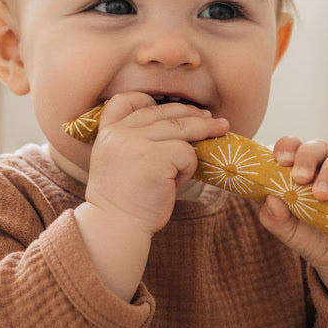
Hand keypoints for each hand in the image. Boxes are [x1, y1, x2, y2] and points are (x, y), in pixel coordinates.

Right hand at [74, 93, 227, 301]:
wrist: (116, 226)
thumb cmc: (125, 200)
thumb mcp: (119, 162)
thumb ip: (136, 142)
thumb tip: (184, 124)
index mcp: (107, 132)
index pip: (125, 100)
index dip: (148, 100)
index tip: (168, 109)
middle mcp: (119, 133)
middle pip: (163, 112)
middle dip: (191, 114)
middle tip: (212, 120)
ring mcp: (136, 143)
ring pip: (181, 126)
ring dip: (204, 129)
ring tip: (221, 130)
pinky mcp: (155, 157)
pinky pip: (186, 152)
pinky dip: (189, 167)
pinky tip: (178, 182)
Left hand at [259, 136, 327, 324]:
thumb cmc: (313, 239)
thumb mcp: (290, 234)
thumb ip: (275, 219)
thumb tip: (270, 200)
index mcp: (300, 171)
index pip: (291, 147)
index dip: (284, 147)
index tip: (278, 160)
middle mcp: (324, 167)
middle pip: (316, 147)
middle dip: (305, 157)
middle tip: (299, 178)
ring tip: (321, 195)